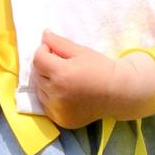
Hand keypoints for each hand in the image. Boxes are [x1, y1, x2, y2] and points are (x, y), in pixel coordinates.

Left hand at [31, 30, 154, 128]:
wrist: (118, 93)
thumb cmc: (101, 68)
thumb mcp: (81, 51)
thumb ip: (59, 43)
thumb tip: (43, 35)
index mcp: (62, 74)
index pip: (38, 59)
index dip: (43, 51)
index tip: (52, 50)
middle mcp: (57, 94)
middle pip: (37, 75)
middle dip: (44, 66)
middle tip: (59, 64)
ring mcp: (58, 110)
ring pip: (39, 91)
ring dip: (45, 82)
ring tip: (63, 79)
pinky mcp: (61, 120)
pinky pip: (46, 106)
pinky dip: (50, 98)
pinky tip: (64, 93)